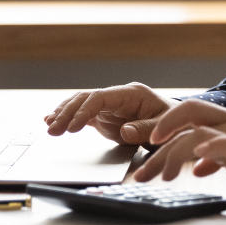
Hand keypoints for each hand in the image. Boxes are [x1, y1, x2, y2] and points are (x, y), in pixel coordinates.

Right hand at [43, 83, 175, 143]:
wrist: (177, 125)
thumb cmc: (173, 123)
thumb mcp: (164, 127)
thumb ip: (145, 128)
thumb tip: (124, 130)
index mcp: (131, 93)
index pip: (101, 97)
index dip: (84, 110)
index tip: (72, 126)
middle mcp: (117, 96)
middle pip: (86, 98)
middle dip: (67, 113)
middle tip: (53, 129)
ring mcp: (110, 105)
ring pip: (81, 104)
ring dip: (63, 114)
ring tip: (48, 126)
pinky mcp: (105, 116)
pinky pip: (83, 114)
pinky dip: (68, 118)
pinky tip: (52, 122)